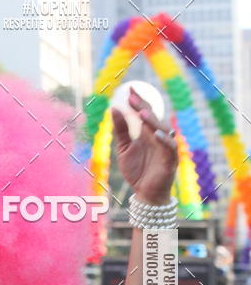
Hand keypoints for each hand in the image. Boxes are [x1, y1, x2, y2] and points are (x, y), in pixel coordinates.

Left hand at [111, 88, 177, 203]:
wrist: (144, 194)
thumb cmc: (136, 171)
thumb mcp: (123, 149)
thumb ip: (121, 130)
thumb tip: (114, 109)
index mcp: (148, 134)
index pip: (144, 114)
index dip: (138, 102)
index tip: (129, 89)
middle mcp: (158, 138)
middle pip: (153, 119)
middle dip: (143, 108)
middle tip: (133, 98)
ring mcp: (166, 149)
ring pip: (163, 130)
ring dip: (153, 122)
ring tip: (142, 114)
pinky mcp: (170, 161)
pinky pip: (169, 148)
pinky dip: (164, 140)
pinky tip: (155, 134)